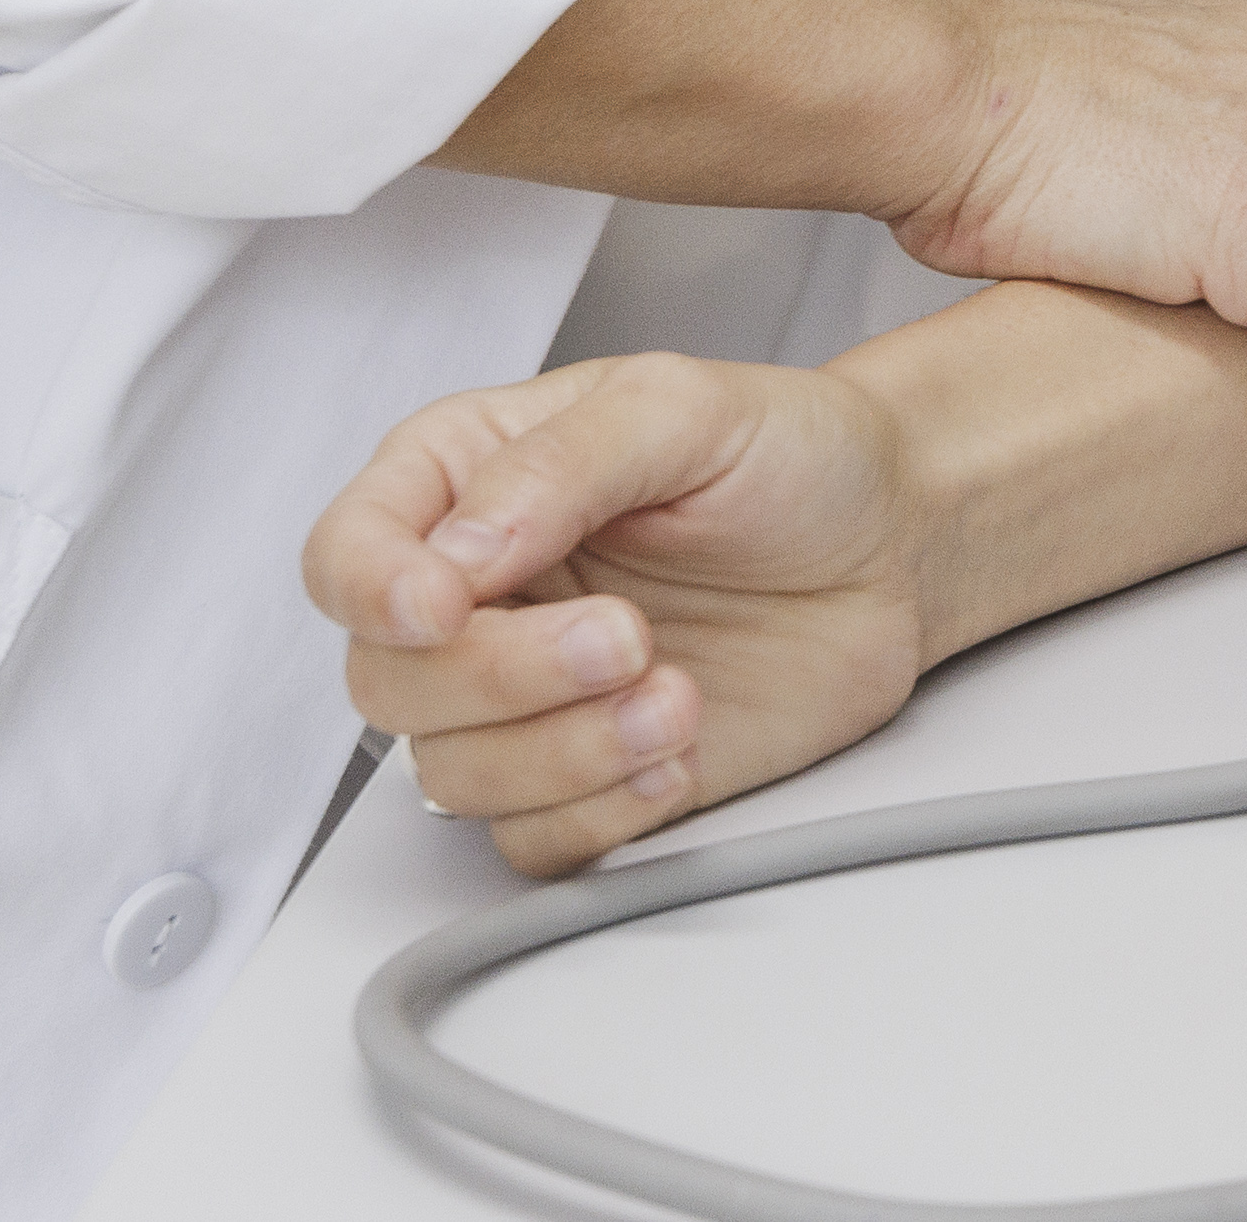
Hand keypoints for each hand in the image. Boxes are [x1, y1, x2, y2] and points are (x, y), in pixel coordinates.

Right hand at [310, 352, 932, 879]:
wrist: (898, 541)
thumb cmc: (794, 455)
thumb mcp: (686, 407)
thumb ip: (562, 464)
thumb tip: (456, 549)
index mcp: (470, 482)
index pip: (348, 552)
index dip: (372, 591)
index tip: (445, 606)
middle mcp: (481, 595)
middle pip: (389, 683)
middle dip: (504, 677)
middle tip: (626, 638)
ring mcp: (528, 695)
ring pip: (452, 775)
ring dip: (564, 751)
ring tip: (675, 694)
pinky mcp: (586, 775)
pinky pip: (530, 839)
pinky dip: (599, 810)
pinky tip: (675, 751)